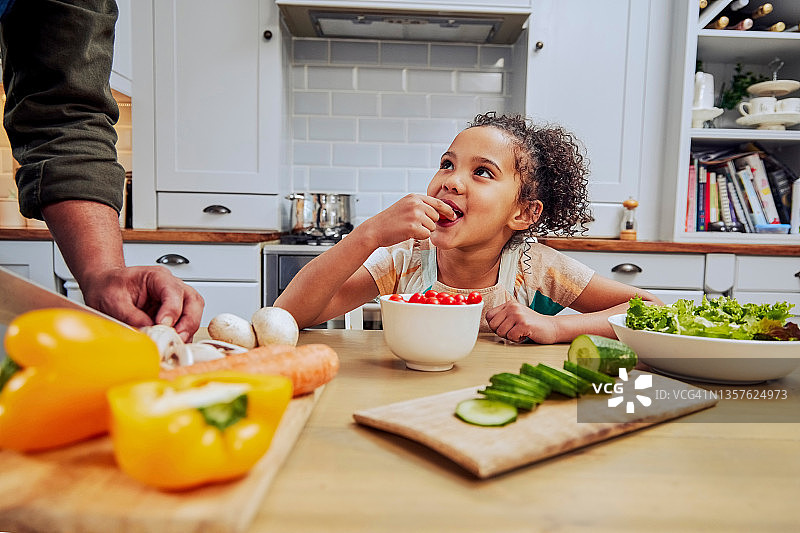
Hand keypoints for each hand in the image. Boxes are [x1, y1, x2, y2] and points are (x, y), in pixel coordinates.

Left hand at [80, 265, 204, 341]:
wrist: (103, 287)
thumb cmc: (109, 287)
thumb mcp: (113, 301)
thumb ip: (132, 316)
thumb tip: (148, 331)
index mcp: (157, 277)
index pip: (174, 292)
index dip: (172, 311)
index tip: (163, 326)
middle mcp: (171, 287)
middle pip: (193, 302)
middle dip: (188, 322)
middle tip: (177, 338)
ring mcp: (175, 300)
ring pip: (194, 313)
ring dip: (187, 330)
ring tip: (174, 343)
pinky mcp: (173, 314)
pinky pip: (186, 324)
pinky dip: (182, 335)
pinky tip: (171, 343)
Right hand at [358, 194, 454, 247]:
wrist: (375, 229)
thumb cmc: (390, 221)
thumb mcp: (405, 206)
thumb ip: (420, 206)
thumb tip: (439, 212)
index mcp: (414, 197)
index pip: (438, 202)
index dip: (447, 210)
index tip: (453, 216)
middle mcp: (415, 203)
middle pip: (436, 216)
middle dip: (429, 223)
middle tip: (414, 225)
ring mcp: (414, 215)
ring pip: (432, 226)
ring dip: (424, 230)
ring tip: (409, 229)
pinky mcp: (413, 227)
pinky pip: (426, 234)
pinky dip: (419, 237)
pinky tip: (408, 234)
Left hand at [485, 300, 558, 344]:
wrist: (552, 327)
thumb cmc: (532, 325)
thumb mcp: (515, 317)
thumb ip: (503, 318)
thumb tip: (487, 325)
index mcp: (509, 304)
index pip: (489, 316)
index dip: (495, 326)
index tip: (505, 328)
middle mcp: (512, 307)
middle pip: (492, 325)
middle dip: (501, 332)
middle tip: (514, 331)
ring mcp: (518, 314)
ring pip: (500, 332)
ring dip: (510, 336)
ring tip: (520, 332)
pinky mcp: (524, 323)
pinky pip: (510, 337)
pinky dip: (517, 339)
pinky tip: (525, 334)